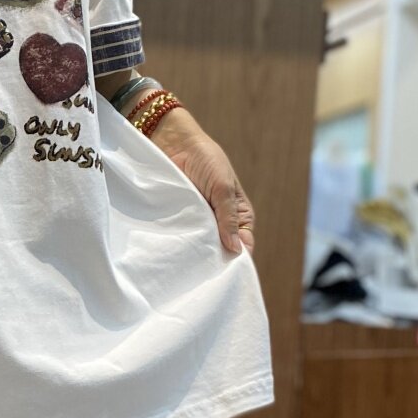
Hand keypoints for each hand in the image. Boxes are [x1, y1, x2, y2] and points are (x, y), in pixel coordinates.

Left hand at [150, 107, 255, 256]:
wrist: (173, 142)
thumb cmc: (206, 160)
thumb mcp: (223, 188)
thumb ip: (229, 218)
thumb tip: (236, 249)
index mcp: (238, 214)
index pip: (244, 243)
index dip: (239, 257)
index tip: (229, 271)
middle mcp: (220, 221)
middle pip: (222, 249)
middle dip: (217, 260)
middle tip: (208, 274)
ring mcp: (199, 221)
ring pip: (201, 246)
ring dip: (197, 254)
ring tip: (192, 267)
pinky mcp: (179, 218)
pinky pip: (182, 236)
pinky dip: (181, 244)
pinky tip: (177, 253)